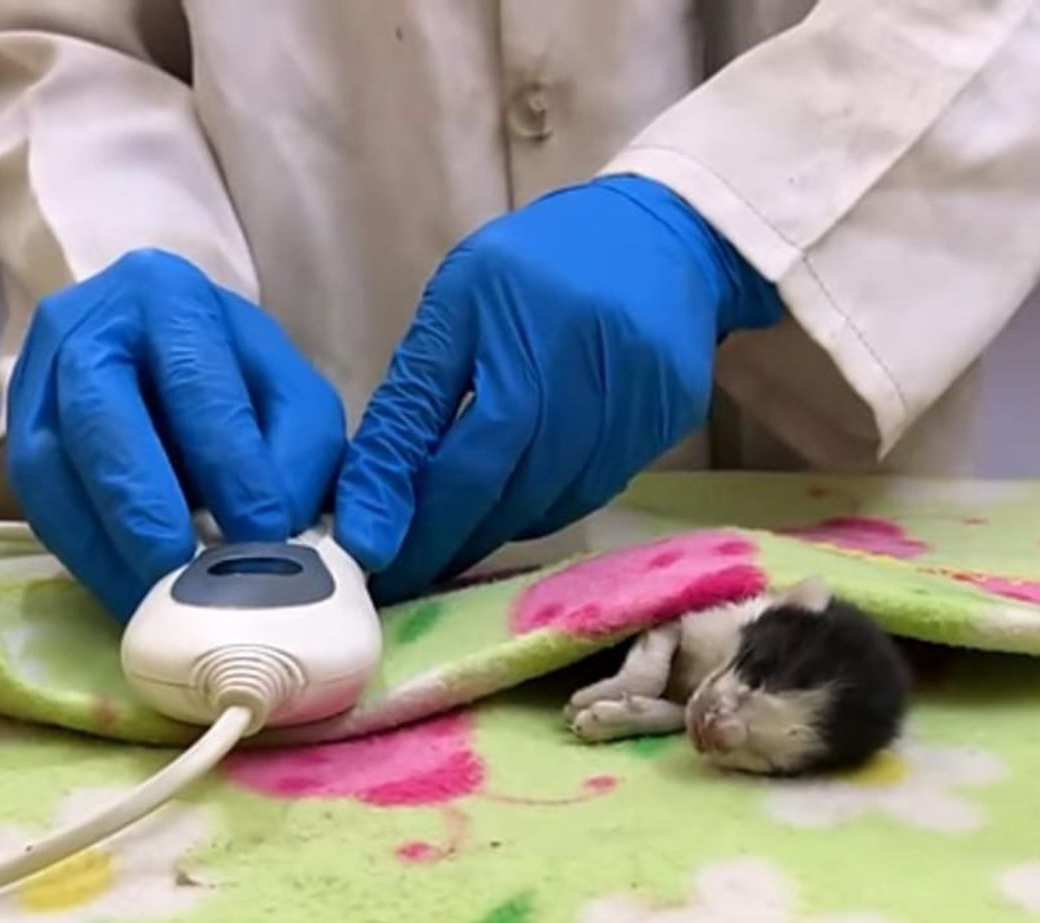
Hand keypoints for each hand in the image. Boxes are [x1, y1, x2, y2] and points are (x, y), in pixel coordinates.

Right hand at [7, 248, 345, 619]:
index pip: (195, 381)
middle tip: (185, 570)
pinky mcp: (15, 436)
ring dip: (107, 543)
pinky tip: (129, 593)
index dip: (228, 462)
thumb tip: (279, 531)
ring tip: (158, 598)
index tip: (261, 532)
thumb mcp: (291, 395)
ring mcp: (36, 379)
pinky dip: (87, 556)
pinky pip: (39, 503)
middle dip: (144, 503)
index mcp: (168, 298)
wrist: (158, 350)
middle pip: (101, 418)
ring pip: (52, 466)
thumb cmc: (238, 377)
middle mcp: (87, 327)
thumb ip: (301, 452)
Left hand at [335, 175, 781, 601]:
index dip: (408, 503)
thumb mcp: (457, 306)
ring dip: (497, 528)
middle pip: (507, 479)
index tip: (372, 551)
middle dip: (449, 534)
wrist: (662, 237)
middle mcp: (576, 353)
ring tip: (456, 543)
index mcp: (506, 314)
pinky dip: (548, 508)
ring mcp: (633, 388)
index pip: (452, 436)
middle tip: (408, 568)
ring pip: (553, 496)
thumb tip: (370, 497)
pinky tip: (520, 507)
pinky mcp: (669, 414)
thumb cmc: (537, 270)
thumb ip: (415, 399)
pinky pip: (597, 487)